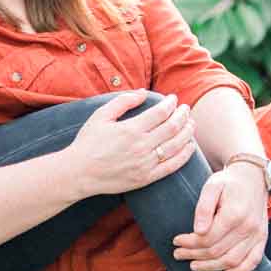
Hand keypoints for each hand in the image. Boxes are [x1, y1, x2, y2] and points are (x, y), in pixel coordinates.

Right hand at [67, 90, 196, 196]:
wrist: (79, 172)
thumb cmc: (88, 142)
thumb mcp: (101, 115)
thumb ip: (123, 101)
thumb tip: (144, 92)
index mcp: (130, 129)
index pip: (160, 113)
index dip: (170, 104)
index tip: (173, 99)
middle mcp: (141, 146)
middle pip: (172, 128)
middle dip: (182, 115)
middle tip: (186, 108)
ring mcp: (145, 164)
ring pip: (176, 146)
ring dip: (187, 133)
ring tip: (191, 123)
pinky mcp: (146, 178)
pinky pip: (172, 166)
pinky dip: (185, 155)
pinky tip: (190, 146)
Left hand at [172, 164, 267, 270]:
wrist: (253, 177)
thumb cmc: (228, 181)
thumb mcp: (212, 186)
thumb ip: (203, 208)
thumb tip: (198, 231)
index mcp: (234, 214)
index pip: (207, 238)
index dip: (189, 243)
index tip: (176, 241)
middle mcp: (248, 227)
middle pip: (217, 251)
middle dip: (194, 255)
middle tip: (178, 254)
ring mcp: (257, 234)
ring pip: (232, 260)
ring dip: (211, 266)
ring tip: (193, 265)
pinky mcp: (262, 238)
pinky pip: (253, 261)